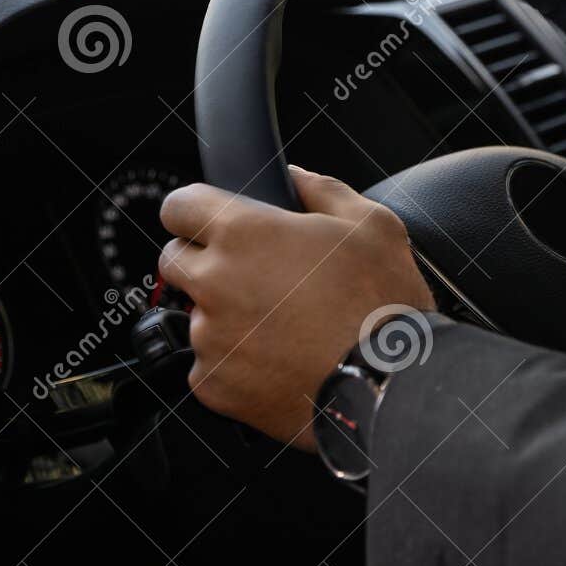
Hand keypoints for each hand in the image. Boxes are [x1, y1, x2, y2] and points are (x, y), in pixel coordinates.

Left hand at [157, 167, 434, 449]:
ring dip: (223, 315)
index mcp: (244, 233)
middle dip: (206, 261)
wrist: (390, 386)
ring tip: (278, 325)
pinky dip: (234, 362)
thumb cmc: (383, 304)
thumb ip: (323, 190)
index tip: (213, 221)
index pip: (179, 206)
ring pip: (195, 315)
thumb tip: (296, 179)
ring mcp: (210, 337)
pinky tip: (277, 360)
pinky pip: (209, 364)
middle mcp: (215, 283)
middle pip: (175, 260)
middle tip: (256, 275)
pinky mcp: (214, 384)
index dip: (198, 210)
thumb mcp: (372, 224)